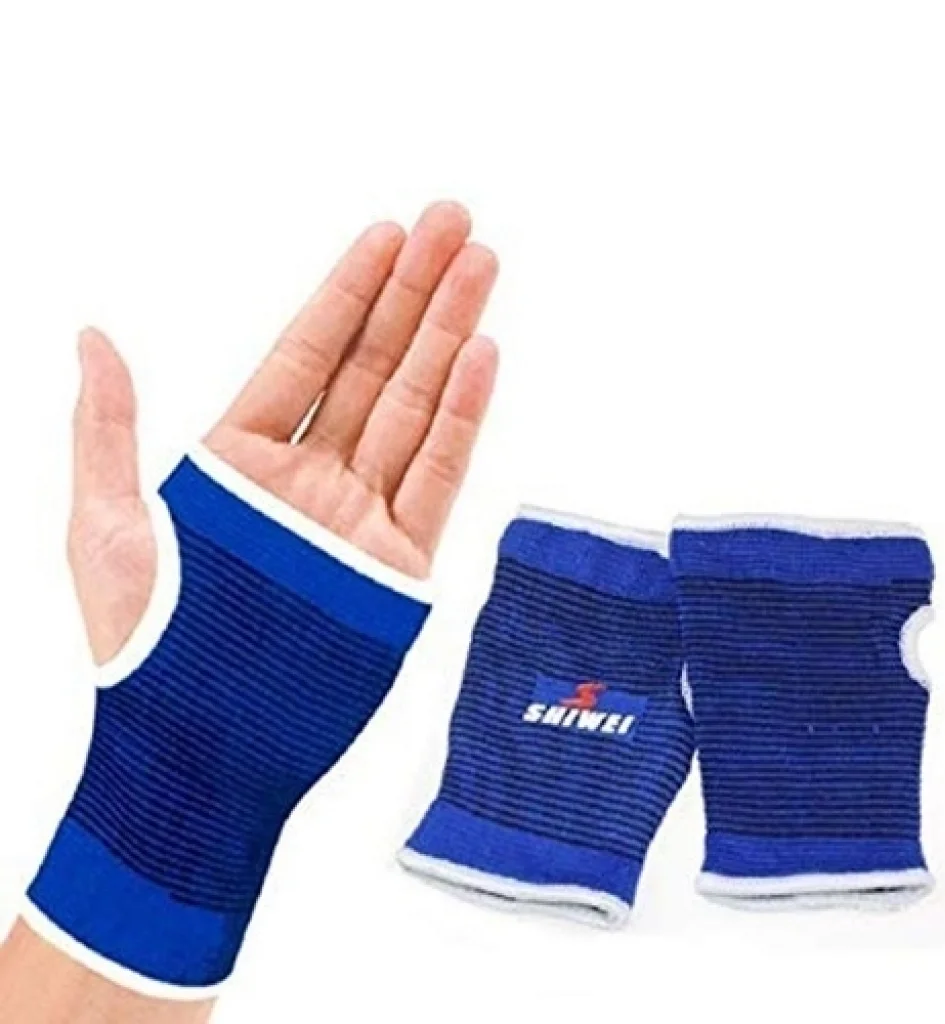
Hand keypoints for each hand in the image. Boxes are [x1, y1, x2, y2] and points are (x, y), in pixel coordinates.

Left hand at [69, 201, 498, 664]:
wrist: (199, 752)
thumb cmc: (143, 649)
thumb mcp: (105, 529)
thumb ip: (107, 429)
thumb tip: (91, 338)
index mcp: (240, 461)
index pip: (305, 354)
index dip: (346, 291)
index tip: (384, 235)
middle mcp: (309, 480)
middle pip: (373, 366)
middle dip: (415, 291)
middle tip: (453, 223)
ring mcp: (359, 519)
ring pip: (415, 408)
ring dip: (450, 337)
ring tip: (482, 269)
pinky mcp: (399, 566)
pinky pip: (437, 478)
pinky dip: (463, 419)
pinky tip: (481, 359)